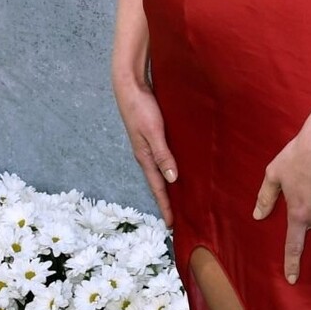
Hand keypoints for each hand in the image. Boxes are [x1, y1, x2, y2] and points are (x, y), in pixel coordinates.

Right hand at [113, 74, 177, 225]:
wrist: (129, 85)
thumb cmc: (140, 107)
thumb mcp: (153, 131)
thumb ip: (163, 155)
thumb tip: (172, 179)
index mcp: (145, 157)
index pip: (157, 187)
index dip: (166, 206)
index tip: (172, 224)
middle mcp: (146, 154)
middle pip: (158, 183)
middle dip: (167, 201)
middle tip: (178, 218)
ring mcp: (148, 145)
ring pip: (161, 171)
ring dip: (169, 185)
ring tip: (181, 199)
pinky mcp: (153, 135)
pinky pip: (163, 158)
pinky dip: (170, 168)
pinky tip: (178, 169)